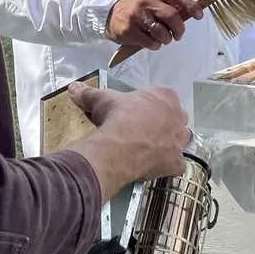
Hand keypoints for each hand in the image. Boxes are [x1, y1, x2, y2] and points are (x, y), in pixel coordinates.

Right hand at [66, 83, 190, 199]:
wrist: (118, 146)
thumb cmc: (116, 116)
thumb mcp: (101, 99)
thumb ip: (90, 93)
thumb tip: (74, 87)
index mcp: (166, 96)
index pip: (162, 98)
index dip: (149, 105)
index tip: (135, 113)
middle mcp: (179, 117)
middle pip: (175, 118)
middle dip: (164, 122)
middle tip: (143, 130)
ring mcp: (179, 141)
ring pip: (180, 140)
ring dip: (170, 142)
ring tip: (151, 147)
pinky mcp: (176, 163)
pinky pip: (176, 164)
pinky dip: (167, 165)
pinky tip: (154, 166)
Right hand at [106, 0, 202, 49]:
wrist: (112, 14)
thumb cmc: (141, 9)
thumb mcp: (155, 1)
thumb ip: (171, 6)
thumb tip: (192, 14)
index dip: (191, 6)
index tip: (199, 16)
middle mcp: (147, 2)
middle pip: (172, 16)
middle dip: (179, 29)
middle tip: (178, 35)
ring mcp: (137, 15)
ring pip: (162, 32)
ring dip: (167, 39)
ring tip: (163, 39)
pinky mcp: (129, 30)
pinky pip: (150, 42)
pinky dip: (155, 45)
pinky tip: (152, 42)